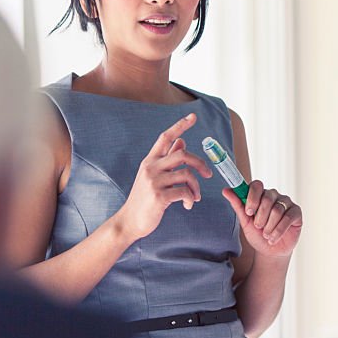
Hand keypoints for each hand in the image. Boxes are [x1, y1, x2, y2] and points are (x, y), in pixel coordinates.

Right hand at [117, 113, 212, 241]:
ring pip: (187, 174)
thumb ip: (167, 159)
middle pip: (183, 154)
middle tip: (208, 175)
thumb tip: (182, 141)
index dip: (180, 125)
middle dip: (200, 163)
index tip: (194, 116)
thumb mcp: (153, 176)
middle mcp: (150, 168)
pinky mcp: (158, 196)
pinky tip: (187, 205)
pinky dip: (191, 198)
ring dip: (196, 187)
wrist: (129, 221)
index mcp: (150, 161)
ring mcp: (153, 181)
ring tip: (195, 196)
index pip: (165, 137)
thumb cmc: (144, 199)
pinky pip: (184, 192)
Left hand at [222, 180, 302, 257]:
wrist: (270, 251)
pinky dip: (279, 231)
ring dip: (269, 226)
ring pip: (277, 210)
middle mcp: (274, 195)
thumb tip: (226, 190)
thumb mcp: (245, 221)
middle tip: (258, 227)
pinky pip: (288, 218)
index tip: (248, 212)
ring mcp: (286, 203)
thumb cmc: (258, 234)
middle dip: (260, 216)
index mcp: (260, 194)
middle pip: (267, 198)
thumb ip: (237, 205)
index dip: (252, 198)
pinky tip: (273, 238)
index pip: (257, 185)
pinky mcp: (296, 212)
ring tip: (266, 235)